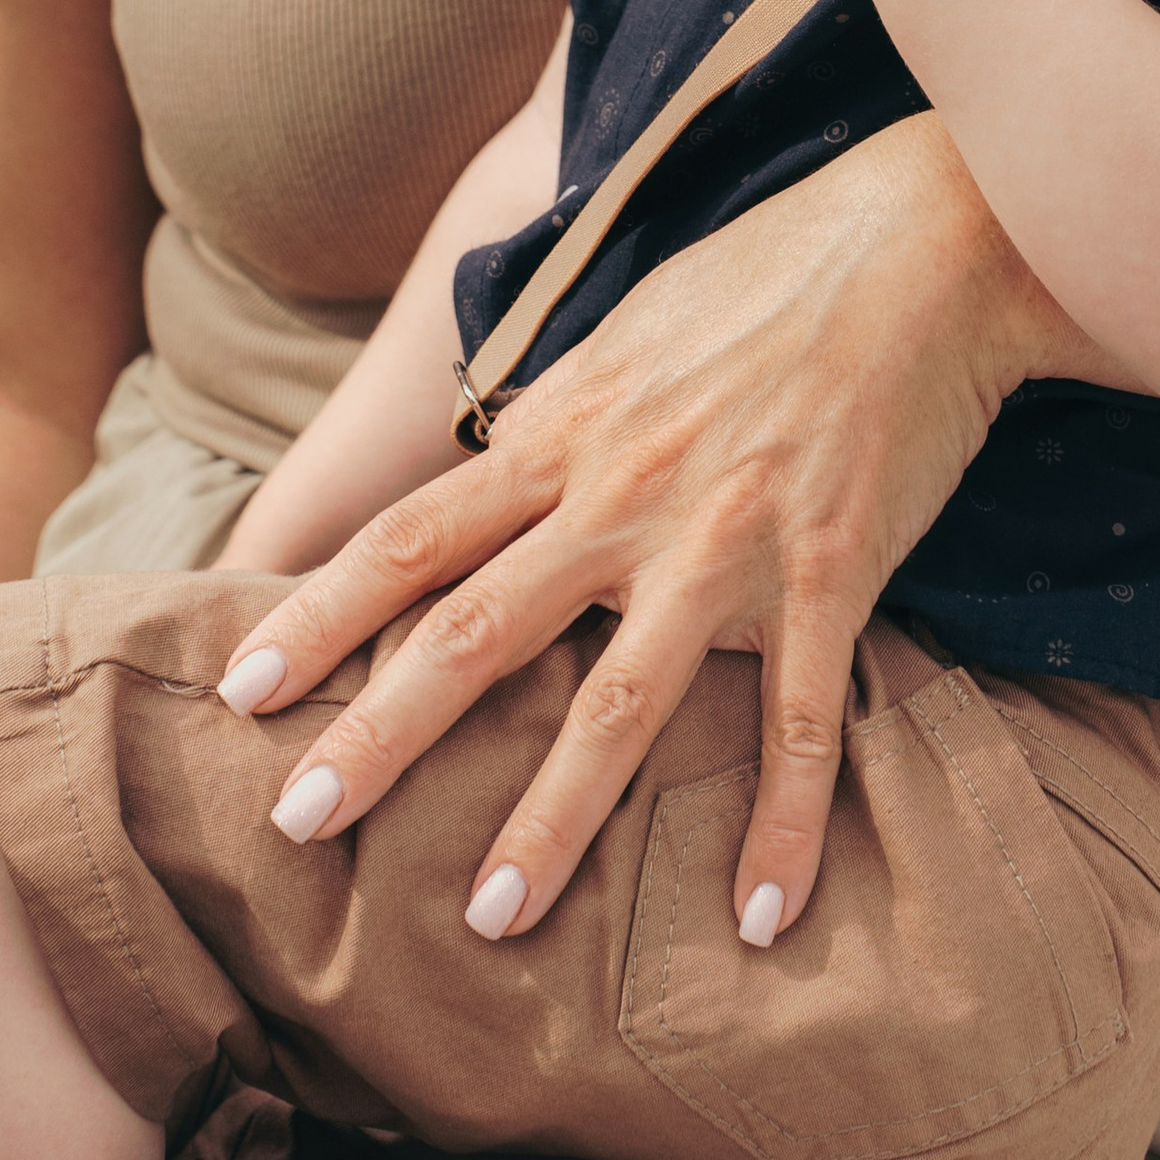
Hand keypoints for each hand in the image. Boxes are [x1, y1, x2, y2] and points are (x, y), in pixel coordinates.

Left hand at [213, 116, 1079, 944]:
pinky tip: (761, 915)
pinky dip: (781, 824)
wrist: (920, 242)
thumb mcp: (628, 332)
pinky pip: (800, 719)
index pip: (410, 536)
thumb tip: (497, 464)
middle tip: (294, 825)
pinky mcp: (831, 570)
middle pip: (473, 628)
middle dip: (379, 735)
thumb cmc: (769, 274)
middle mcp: (623, 493)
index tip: (239, 688)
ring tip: (494, 917)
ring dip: (554, 817)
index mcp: (565, 431)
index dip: (319, 615)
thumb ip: (561, 418)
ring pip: (618, 699)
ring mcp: (726, 540)